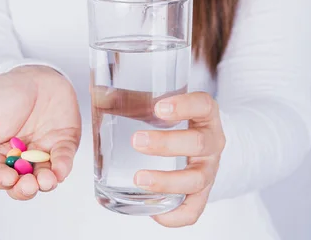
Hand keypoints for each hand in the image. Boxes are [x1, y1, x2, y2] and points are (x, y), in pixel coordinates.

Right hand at [0, 65, 80, 199]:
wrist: (33, 74)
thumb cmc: (4, 93)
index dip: (1, 179)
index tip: (7, 178)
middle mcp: (20, 159)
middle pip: (21, 184)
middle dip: (24, 189)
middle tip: (28, 185)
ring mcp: (42, 153)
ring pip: (43, 177)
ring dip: (45, 183)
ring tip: (45, 180)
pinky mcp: (63, 144)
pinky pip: (63, 160)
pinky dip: (62, 167)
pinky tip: (59, 170)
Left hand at [131, 92, 225, 226]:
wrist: (201, 141)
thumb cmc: (176, 121)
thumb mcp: (160, 106)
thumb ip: (133, 100)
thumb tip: (99, 95)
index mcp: (204, 114)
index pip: (203, 104)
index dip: (185, 106)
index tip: (159, 107)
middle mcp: (212, 141)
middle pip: (198, 143)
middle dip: (167, 144)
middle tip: (137, 141)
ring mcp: (209, 169)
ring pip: (197, 179)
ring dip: (167, 181)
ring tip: (139, 179)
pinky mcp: (202, 193)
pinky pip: (194, 210)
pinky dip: (175, 216)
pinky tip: (154, 213)